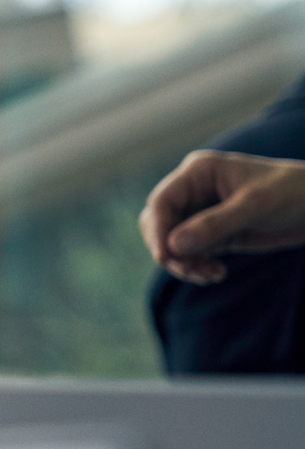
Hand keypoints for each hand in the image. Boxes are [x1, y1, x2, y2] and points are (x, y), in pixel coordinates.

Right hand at [140, 149, 304, 283]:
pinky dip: (197, 266)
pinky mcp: (213, 234)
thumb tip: (172, 246)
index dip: (158, 230)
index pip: (162, 201)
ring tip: (210, 275)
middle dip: (169, 249)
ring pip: (172, 242)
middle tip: (188, 269)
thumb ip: (213, 225)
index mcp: (199, 173)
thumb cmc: (292, 193)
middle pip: (159, 223)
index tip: (165, 257)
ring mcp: (202, 213)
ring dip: (184, 263)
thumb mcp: (254, 206)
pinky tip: (217, 274)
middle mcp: (195, 191)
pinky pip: (191, 253)